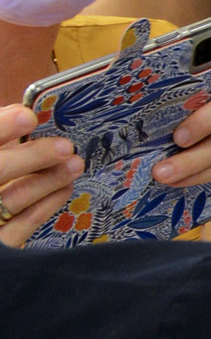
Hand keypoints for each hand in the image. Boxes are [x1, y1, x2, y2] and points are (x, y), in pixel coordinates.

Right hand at [0, 104, 82, 246]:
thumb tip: (19, 113)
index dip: (1, 128)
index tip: (28, 116)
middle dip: (31, 157)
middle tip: (64, 146)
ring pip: (14, 198)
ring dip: (49, 180)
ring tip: (74, 163)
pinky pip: (23, 225)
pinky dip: (46, 204)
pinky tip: (65, 187)